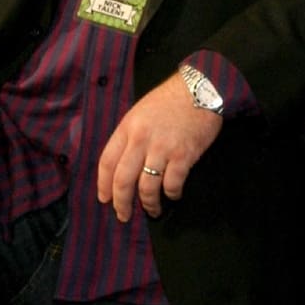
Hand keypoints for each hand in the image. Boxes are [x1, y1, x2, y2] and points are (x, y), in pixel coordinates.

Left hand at [97, 71, 222, 221]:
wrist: (201, 89)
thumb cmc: (170, 100)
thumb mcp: (141, 112)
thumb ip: (131, 136)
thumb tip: (126, 165)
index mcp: (128, 127)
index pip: (107, 162)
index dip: (104, 185)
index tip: (105, 198)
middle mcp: (142, 139)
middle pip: (123, 180)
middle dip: (121, 203)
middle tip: (123, 215)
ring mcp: (163, 148)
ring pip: (147, 187)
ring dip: (149, 204)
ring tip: (152, 210)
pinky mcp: (184, 155)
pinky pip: (172, 184)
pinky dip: (171, 194)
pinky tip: (173, 195)